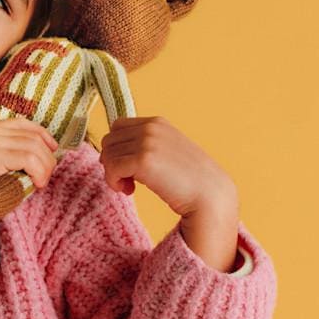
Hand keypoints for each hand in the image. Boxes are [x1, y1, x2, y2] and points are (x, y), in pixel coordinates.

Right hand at [0, 118, 58, 215]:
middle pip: (33, 135)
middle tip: (47, 174)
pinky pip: (29, 159)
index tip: (51, 150)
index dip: (42, 135)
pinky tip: (36, 184)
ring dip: (45, 166)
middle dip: (47, 155)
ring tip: (41, 182)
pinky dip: (39, 172)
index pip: (23, 124)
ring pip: (35, 147)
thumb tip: (19, 169)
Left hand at [99, 116, 235, 216]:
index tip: (128, 168)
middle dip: (112, 161)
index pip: (117, 126)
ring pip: (107, 154)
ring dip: (113, 173)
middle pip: (109, 140)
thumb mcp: (167, 152)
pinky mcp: (143, 160)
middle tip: (127, 181)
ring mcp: (147, 142)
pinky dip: (113, 181)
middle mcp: (151, 127)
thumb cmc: (189, 181)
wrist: (210, 196)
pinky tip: (128, 191)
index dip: (117, 148)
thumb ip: (146, 145)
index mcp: (157, 122)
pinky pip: (112, 167)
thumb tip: (110, 153)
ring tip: (129, 187)